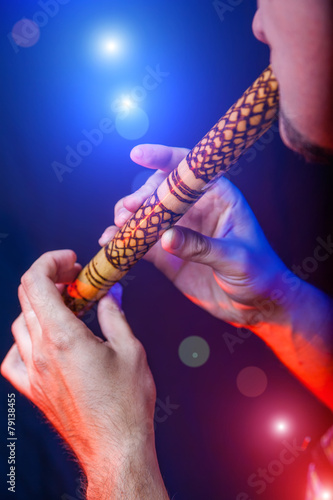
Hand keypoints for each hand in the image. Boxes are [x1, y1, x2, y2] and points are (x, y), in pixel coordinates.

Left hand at [1, 250, 168, 499]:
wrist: (115, 448)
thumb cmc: (126, 404)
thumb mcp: (130, 350)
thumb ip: (114, 316)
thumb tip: (108, 296)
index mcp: (64, 337)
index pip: (38, 283)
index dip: (50, 262)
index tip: (70, 261)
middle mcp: (42, 352)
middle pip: (28, 298)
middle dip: (51, 279)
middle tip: (76, 280)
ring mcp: (34, 372)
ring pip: (20, 323)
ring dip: (40, 306)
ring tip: (66, 307)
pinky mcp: (34, 389)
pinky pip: (14, 356)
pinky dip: (25, 339)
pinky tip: (44, 340)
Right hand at [100, 144, 292, 327]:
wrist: (256, 306)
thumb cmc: (259, 274)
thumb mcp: (236, 259)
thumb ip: (202, 247)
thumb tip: (165, 237)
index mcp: (219, 197)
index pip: (190, 169)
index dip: (163, 158)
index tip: (138, 154)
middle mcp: (196, 209)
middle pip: (160, 190)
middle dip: (140, 196)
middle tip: (128, 210)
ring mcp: (179, 231)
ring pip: (146, 214)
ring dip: (127, 217)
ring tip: (117, 228)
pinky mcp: (168, 254)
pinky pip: (142, 242)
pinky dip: (124, 240)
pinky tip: (110, 242)